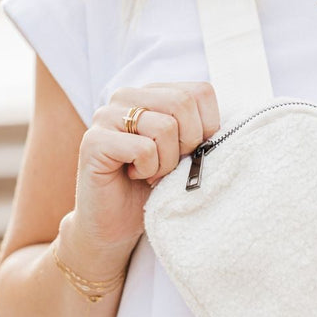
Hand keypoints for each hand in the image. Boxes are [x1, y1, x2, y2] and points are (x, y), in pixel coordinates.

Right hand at [71, 82, 220, 250]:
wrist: (114, 225)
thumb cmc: (152, 187)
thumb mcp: (184, 154)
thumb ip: (199, 131)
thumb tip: (223, 130)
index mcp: (151, 93)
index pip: (200, 91)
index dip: (206, 127)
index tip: (189, 152)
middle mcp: (126, 96)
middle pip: (183, 103)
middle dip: (188, 143)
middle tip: (169, 166)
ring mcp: (106, 116)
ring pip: (165, 127)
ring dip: (166, 162)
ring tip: (150, 173)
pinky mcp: (93, 141)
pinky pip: (144, 149)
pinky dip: (148, 170)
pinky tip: (134, 176)